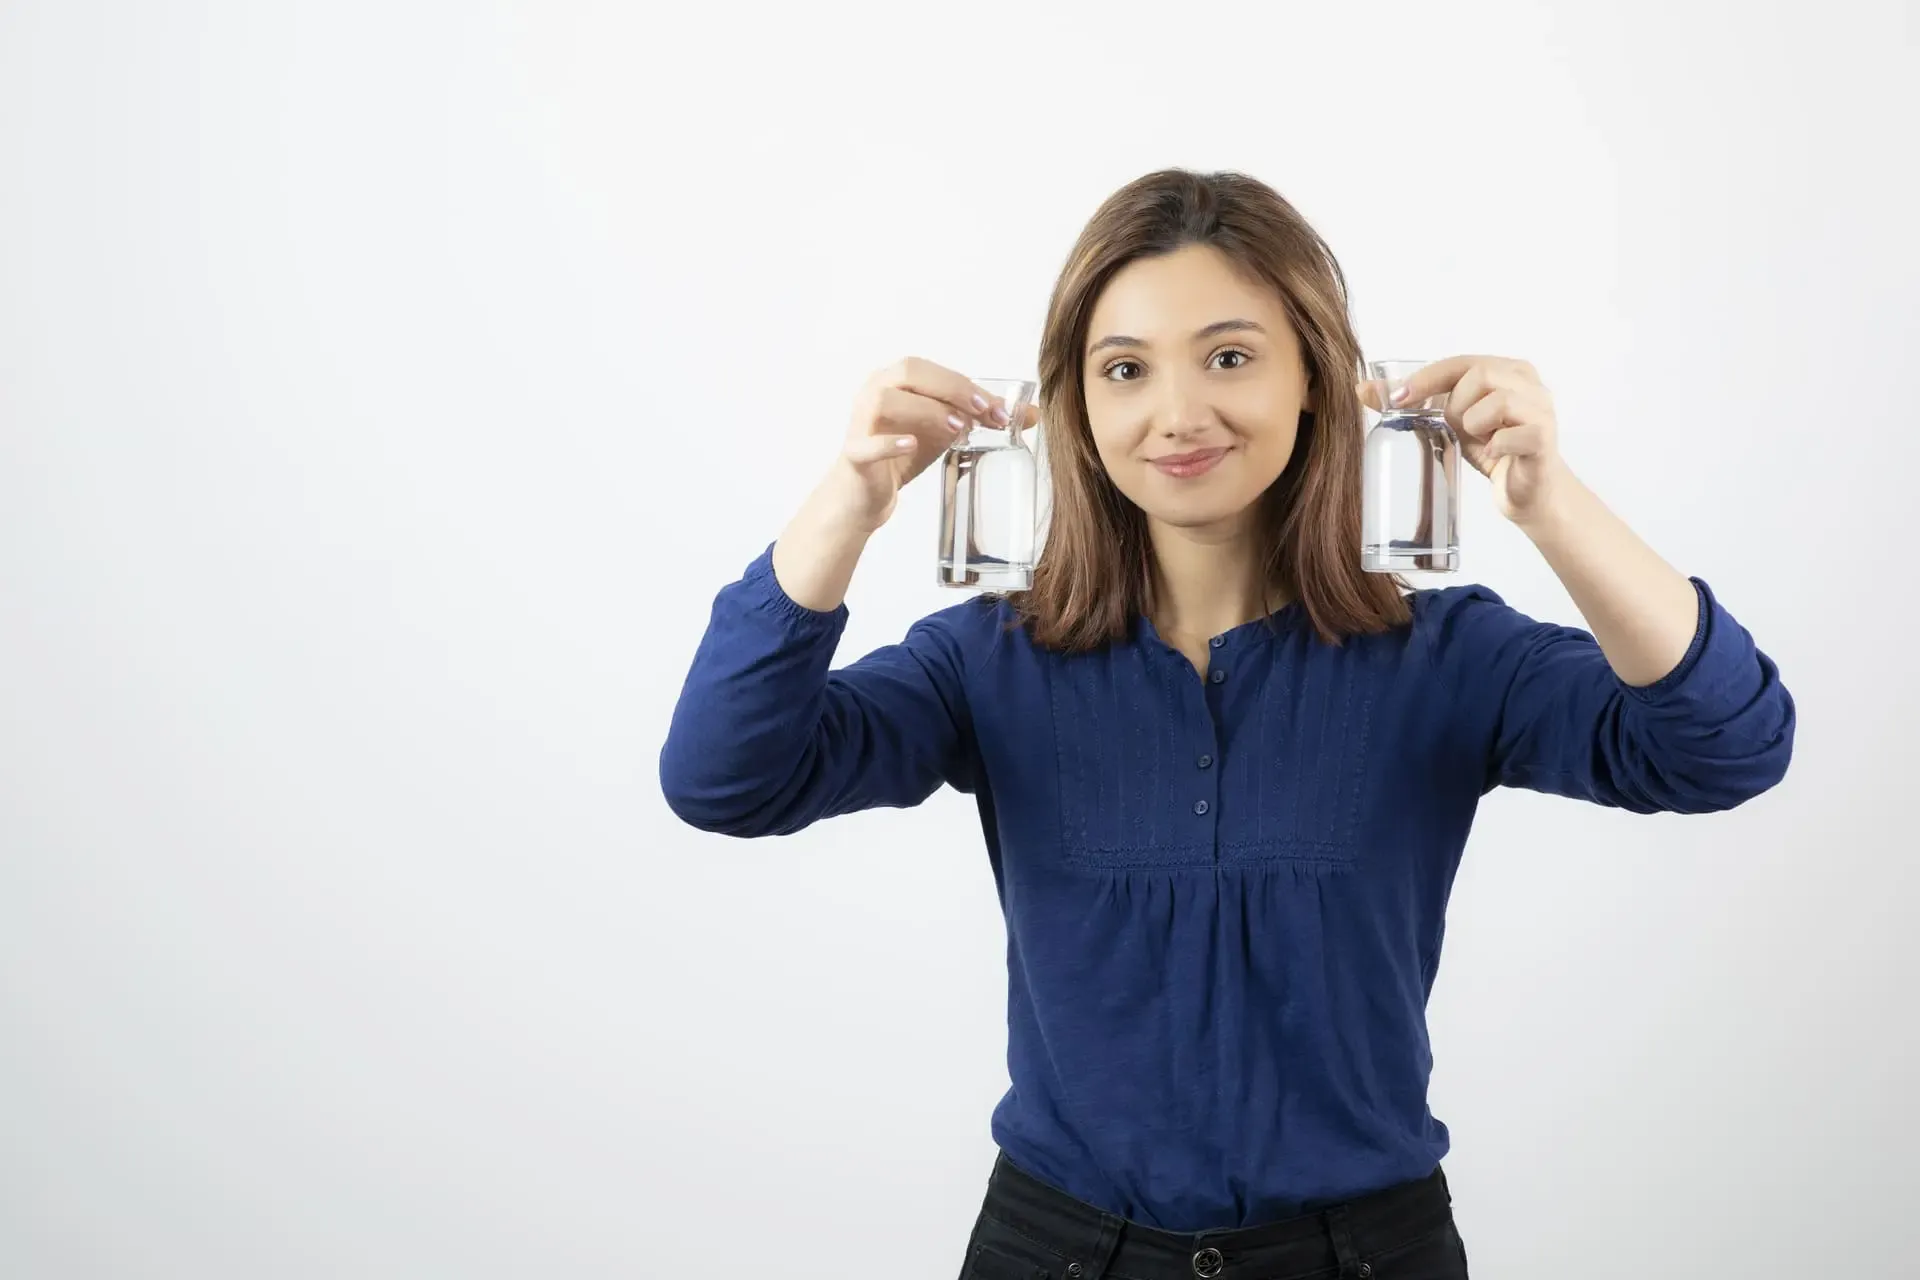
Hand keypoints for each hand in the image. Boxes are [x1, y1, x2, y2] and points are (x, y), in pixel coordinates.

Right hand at [830, 357, 1040, 531]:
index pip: (931, 370)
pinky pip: (867, 444)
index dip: (964, 384)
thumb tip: (1030, 415)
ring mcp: (860, 424)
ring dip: (925, 409)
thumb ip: (981, 419)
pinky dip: (890, 443)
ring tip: (956, 429)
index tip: (997, 409)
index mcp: (895, 382)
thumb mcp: (946, 433)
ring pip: (885, 399)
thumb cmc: (901, 454)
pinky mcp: (855, 455)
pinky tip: (911, 445)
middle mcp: (873, 393)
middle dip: (950, 388)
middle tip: (981, 412)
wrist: (866, 495)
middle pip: (908, 371)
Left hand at [1359, 355, 1569, 524]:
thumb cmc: (1491, 449)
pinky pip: (1512, 435)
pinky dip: (1494, 446)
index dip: (1427, 378)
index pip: (1461, 361)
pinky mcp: (1544, 438)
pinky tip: (1493, 455)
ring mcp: (1541, 409)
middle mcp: (1529, 383)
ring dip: (1474, 424)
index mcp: (1507, 370)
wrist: (1526, 492)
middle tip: (1455, 427)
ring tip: (1480, 439)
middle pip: (1479, 374)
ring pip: (1497, 401)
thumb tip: (1362, 390)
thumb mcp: (1448, 423)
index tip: (1398, 399)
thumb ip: (1415, 404)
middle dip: (1455, 404)